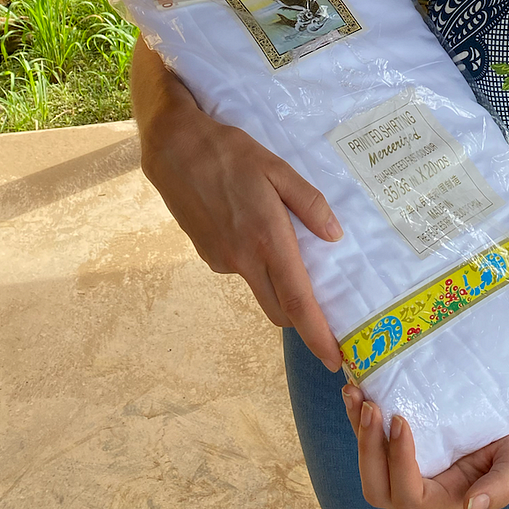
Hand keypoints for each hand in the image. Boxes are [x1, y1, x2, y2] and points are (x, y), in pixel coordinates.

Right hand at [132, 39, 343, 371]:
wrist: (173, 148)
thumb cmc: (230, 153)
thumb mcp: (277, 168)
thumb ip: (308, 203)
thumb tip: (334, 236)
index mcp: (266, 239)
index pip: (297, 301)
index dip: (317, 334)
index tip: (335, 359)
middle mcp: (242, 259)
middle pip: (279, 309)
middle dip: (301, 317)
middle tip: (324, 309)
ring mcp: (221, 260)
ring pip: (260, 288)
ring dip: (276, 282)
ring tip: (282, 241)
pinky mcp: (206, 255)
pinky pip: (240, 269)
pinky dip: (254, 260)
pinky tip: (251, 226)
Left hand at [339, 381, 508, 508]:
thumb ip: (500, 487)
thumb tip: (470, 508)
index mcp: (442, 497)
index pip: (410, 495)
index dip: (399, 463)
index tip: (401, 420)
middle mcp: (418, 485)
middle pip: (377, 488)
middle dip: (367, 450)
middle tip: (371, 407)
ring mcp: (405, 463)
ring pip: (368, 461)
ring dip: (357, 429)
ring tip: (355, 392)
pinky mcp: (398, 440)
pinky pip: (370, 436)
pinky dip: (357, 414)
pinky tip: (356, 387)